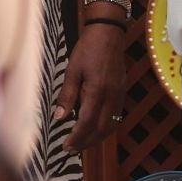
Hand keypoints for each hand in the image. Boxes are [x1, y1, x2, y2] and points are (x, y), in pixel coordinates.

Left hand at [56, 20, 126, 150]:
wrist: (109, 32)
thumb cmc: (88, 48)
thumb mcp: (72, 70)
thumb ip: (67, 95)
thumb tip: (60, 117)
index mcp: (97, 90)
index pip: (87, 123)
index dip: (76, 137)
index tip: (66, 146)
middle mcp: (111, 95)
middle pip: (101, 128)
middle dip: (86, 142)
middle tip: (72, 148)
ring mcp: (119, 94)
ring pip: (111, 124)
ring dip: (97, 137)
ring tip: (83, 142)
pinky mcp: (121, 91)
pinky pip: (116, 115)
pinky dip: (106, 126)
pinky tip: (95, 127)